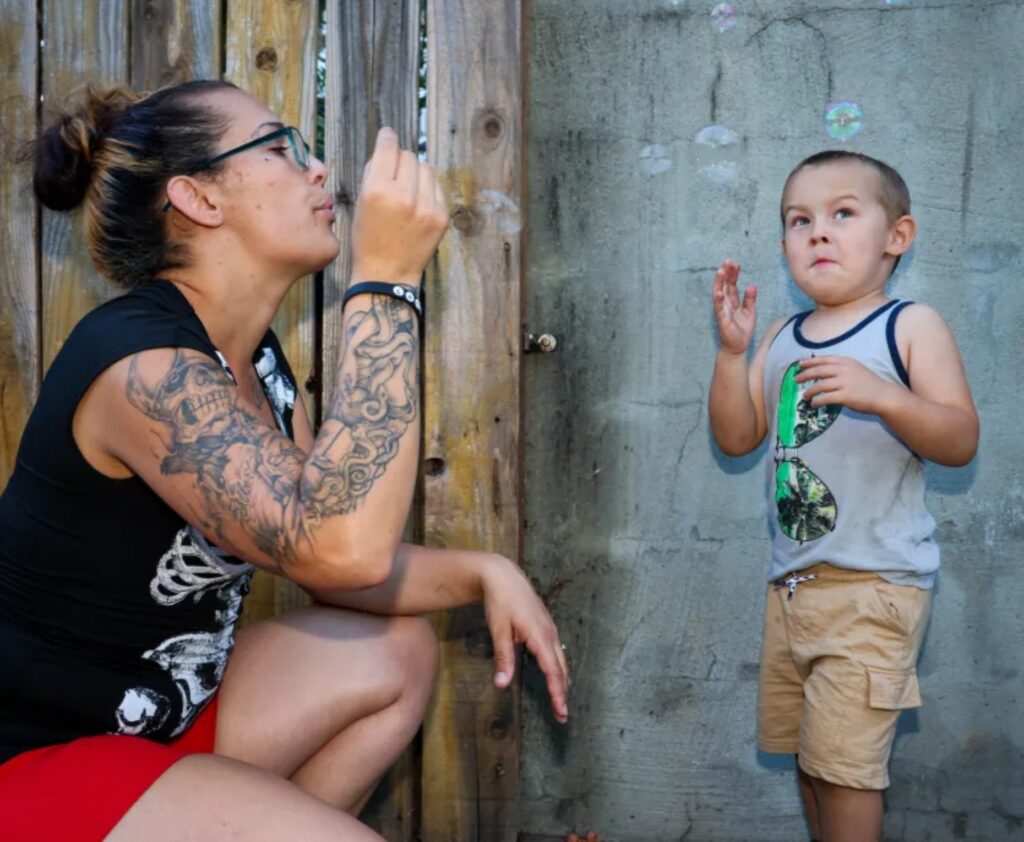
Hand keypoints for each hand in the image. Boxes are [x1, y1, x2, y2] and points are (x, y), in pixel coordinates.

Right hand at [350, 127, 449, 286]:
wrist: (387, 274)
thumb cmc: (367, 239)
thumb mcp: (360, 203)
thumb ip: (373, 173)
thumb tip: (386, 148)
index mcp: (378, 190)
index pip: (388, 148)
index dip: (387, 138)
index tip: (387, 135)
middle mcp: (405, 195)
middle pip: (408, 156)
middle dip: (400, 161)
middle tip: (394, 175)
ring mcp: (427, 206)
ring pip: (425, 168)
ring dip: (415, 173)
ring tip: (406, 191)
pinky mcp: (441, 216)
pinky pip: (436, 187)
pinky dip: (427, 190)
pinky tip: (417, 204)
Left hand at [481, 554, 569, 723]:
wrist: (503, 576)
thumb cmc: (500, 602)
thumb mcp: (498, 630)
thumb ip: (503, 658)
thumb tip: (502, 684)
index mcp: (540, 635)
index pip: (552, 670)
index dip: (557, 692)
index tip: (561, 710)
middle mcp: (550, 633)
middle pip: (561, 669)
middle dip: (562, 692)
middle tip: (562, 716)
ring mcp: (550, 629)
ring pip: (561, 660)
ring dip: (562, 682)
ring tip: (560, 701)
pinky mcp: (546, 627)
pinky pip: (556, 652)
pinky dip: (559, 669)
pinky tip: (556, 677)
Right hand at [712, 260, 756, 355]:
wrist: (737, 347)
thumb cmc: (742, 330)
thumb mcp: (750, 312)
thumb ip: (750, 299)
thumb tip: (751, 285)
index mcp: (733, 302)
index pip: (731, 285)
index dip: (733, 274)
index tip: (735, 263)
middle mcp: (726, 305)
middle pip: (724, 286)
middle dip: (725, 274)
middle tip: (727, 261)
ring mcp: (723, 311)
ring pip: (719, 294)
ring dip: (719, 283)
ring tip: (720, 272)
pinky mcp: (722, 320)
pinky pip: (719, 309)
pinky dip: (718, 301)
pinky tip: (719, 292)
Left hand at [796, 355, 895, 413]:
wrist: (883, 395)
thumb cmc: (869, 383)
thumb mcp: (856, 369)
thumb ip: (841, 368)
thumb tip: (822, 371)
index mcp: (846, 362)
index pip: (824, 360)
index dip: (810, 362)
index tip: (799, 365)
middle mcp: (844, 370)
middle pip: (818, 371)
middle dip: (804, 374)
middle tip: (795, 379)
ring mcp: (845, 383)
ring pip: (819, 385)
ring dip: (809, 391)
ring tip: (804, 396)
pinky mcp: (845, 396)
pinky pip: (825, 398)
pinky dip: (817, 401)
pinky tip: (814, 404)